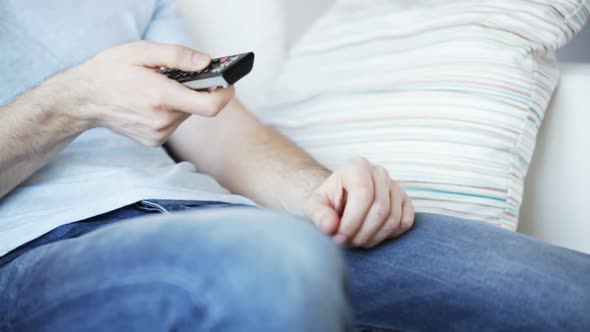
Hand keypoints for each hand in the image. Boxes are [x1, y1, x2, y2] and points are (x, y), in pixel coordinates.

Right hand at [59, 41, 234, 146]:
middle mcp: (162, 120)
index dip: (225, 94)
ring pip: (186, 114)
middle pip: (198, 106)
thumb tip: (206, 61)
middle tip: (180, 75)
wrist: (82, 99)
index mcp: (161, 97)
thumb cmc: (110, 71)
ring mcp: (158, 134)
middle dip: (196, 90)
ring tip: (159, 87)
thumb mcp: (141, 51)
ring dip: (181, 100)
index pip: (210, 105)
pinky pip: (174, 123)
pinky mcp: (154, 141)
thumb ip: (177, 55)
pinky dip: (170, 111)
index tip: (228, 83)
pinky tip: (152, 101)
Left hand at [305, 157, 414, 247]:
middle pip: (380, 210)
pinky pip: (405, 222)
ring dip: (373, 238)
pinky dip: (389, 235)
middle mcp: (379, 172)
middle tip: (346, 243)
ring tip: (356, 240)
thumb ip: (318, 215)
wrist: (339, 202)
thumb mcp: (314, 207)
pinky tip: (371, 235)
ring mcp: (395, 186)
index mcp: (357, 166)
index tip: (338, 238)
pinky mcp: (405, 200)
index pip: (363, 195)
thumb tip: (331, 226)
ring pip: (393, 219)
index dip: (352, 222)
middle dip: (362, 234)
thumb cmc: (327, 204)